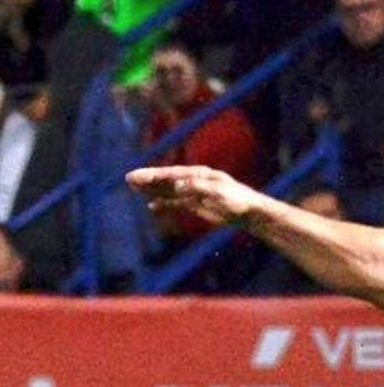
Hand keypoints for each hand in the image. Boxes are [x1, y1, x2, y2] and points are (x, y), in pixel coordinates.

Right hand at [125, 164, 258, 227]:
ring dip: (152, 190)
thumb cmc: (239, 200)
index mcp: (200, 174)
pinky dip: (164, 204)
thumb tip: (177, 186)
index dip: (155, 175)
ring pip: (169, 190)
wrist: (251, 212)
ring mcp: (194, 192)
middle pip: (167, 179)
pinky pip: (176, 203)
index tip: (139, 176)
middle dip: (148, 180)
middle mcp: (194, 180)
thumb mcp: (219, 193)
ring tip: (134, 188)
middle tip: (128, 179)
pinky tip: (152, 206)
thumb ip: (198, 188)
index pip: (173, 173)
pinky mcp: (197, 204)